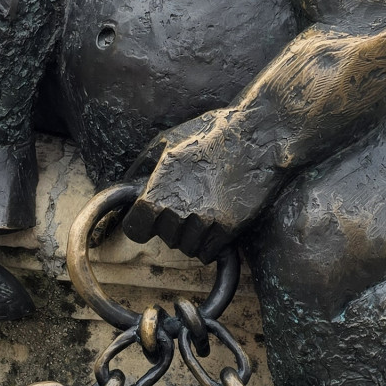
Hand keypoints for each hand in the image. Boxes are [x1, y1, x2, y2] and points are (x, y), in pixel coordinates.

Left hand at [121, 112, 276, 262]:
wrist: (257, 135)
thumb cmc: (210, 133)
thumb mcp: (166, 140)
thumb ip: (144, 166)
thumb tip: (128, 186)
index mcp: (158, 190)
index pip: (136, 229)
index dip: (142, 224)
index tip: (150, 219)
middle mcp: (178, 209)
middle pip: (165, 239)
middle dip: (171, 226)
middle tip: (187, 205)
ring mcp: (204, 221)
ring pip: (187, 248)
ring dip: (192, 236)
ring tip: (203, 213)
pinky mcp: (228, 228)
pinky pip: (208, 252)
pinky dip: (209, 244)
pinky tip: (214, 225)